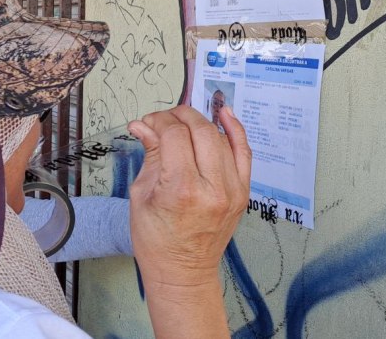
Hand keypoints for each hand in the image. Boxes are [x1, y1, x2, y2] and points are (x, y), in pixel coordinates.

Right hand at [128, 105, 251, 290]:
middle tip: (164, 119)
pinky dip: (235, 130)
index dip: (159, 121)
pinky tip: (224, 113)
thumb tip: (144, 125)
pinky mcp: (243, 193)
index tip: (149, 122)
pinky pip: (244, 152)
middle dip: (180, 116)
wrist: (183, 272)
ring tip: (183, 122)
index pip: (174, 135)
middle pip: (201, 131)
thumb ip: (150, 154)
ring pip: (221, 138)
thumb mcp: (142, 195)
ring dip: (201, 122)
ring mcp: (233, 190)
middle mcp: (213, 188)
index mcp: (182, 189)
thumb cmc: (156, 240)